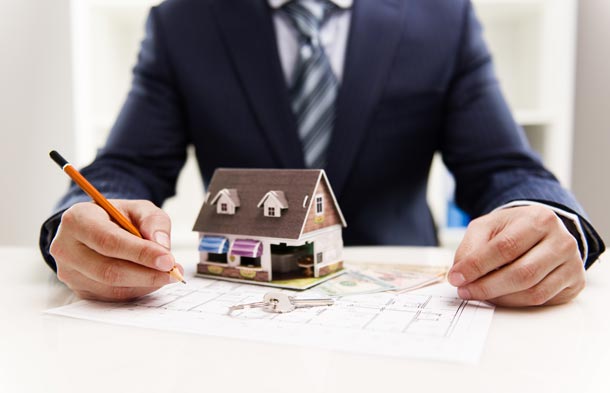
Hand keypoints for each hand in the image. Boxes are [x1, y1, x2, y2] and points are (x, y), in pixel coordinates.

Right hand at [50, 200, 182, 301]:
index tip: (168, 260)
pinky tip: (150, 280)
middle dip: (147, 274)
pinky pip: (111, 297)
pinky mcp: (79, 289)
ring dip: (145, 284)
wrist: (96, 228)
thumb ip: (154, 222)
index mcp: (77, 220)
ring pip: (111, 287)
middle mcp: (66, 248)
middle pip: (109, 270)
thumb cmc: (117, 217)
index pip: (109, 241)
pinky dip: (137, 290)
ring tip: (166, 274)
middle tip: (173, 272)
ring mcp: (70, 272)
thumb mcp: (139, 209)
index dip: (140, 253)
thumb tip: (162, 247)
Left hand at [448, 205, 584, 306]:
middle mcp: (562, 241)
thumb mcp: (487, 227)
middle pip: (522, 273)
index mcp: (539, 219)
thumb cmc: (511, 229)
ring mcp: (572, 263)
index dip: (477, 265)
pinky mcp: (574, 283)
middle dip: (487, 286)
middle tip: (465, 291)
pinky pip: (542, 300)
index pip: (505, 247)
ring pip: (533, 291)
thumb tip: (459, 273)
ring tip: (478, 293)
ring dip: (500, 298)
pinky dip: (515, 302)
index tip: (456, 277)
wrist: (541, 232)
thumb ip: (471, 246)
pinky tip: (499, 297)